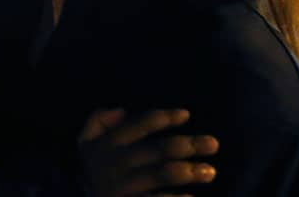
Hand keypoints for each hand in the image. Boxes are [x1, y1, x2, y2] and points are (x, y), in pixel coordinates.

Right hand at [78, 108, 218, 196]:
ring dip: (187, 171)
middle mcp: (116, 165)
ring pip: (160, 175)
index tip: (186, 115)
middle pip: (156, 150)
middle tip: (213, 143)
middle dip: (186, 145)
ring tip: (210, 171)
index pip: (139, 125)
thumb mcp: (84, 142)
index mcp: (107, 145)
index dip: (163, 118)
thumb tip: (121, 110)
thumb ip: (98, 120)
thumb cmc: (93, 172)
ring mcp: (123, 189)